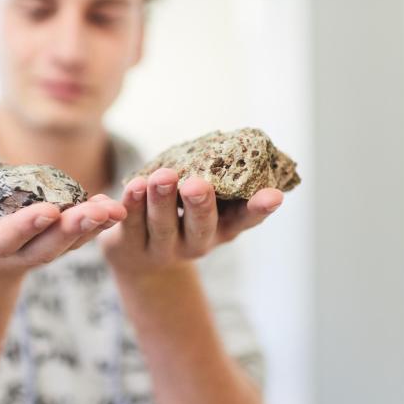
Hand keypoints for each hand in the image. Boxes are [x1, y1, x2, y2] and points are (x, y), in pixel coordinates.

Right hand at [0, 163, 126, 279]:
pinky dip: (99, 223)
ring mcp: (39, 251)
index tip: (48, 211)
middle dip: (71, 229)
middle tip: (95, 211)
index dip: (25, 227)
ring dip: (93, 227)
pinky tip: (117, 207)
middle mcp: (14, 253)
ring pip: (69, 242)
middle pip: (46, 245)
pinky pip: (80, 235)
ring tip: (115, 209)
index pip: (4, 240)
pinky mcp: (57, 243)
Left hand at [98, 168, 282, 278]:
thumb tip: (243, 144)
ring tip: (161, 176)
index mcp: (221, 230)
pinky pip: (130, 225)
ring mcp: (162, 250)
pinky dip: (131, 205)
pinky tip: (134, 185)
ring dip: (162, 201)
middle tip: (197, 185)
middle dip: (200, 205)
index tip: (274, 194)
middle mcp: (196, 244)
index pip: (244, 221)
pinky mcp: (129, 247)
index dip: (258, 210)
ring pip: (162, 226)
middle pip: (200, 227)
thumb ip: (220, 183)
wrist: (140, 259)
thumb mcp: (207, 206)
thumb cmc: (182, 218)